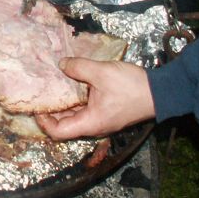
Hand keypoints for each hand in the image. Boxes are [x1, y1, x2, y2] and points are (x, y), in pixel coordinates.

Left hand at [35, 58, 155, 139]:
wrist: (162, 92)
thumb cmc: (132, 86)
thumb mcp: (101, 72)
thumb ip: (78, 68)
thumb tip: (61, 65)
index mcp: (90, 123)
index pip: (58, 132)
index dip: (43, 122)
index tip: (36, 105)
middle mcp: (93, 126)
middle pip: (63, 125)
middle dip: (49, 112)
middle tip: (39, 94)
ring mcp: (100, 120)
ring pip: (74, 117)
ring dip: (62, 105)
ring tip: (51, 87)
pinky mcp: (106, 112)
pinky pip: (85, 110)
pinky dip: (75, 100)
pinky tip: (70, 84)